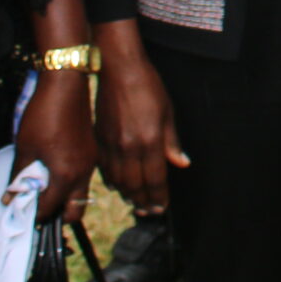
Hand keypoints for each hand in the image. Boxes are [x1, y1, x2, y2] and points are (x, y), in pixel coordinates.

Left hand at [16, 70, 98, 221]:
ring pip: (80, 194)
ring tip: (43, 190)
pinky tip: (54, 170)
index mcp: (65, 175)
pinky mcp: (91, 151)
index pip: (49, 209)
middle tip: (37, 208)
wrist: (66, 85)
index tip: (21, 215)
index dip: (33, 215)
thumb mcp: (25, 147)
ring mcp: (90, 162)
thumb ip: (18, 177)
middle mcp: (83, 173)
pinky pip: (83, 178)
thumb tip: (10, 198)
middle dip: (57, 216)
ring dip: (64, 199)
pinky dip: (70, 183)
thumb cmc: (43, 115)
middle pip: (75, 211)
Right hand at [95, 45, 187, 216]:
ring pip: (118, 180)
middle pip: (136, 185)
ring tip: (136, 203)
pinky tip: (117, 185)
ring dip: (128, 195)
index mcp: (149, 141)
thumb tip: (181, 163)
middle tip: (150, 211)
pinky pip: (104, 168)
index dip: (160, 196)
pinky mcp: (99, 139)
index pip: (156, 179)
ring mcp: (111, 145)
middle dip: (144, 201)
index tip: (163, 207)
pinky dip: (111, 181)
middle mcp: (129, 147)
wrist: (118, 69)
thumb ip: (172, 141)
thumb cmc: (147, 86)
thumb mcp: (167, 112)